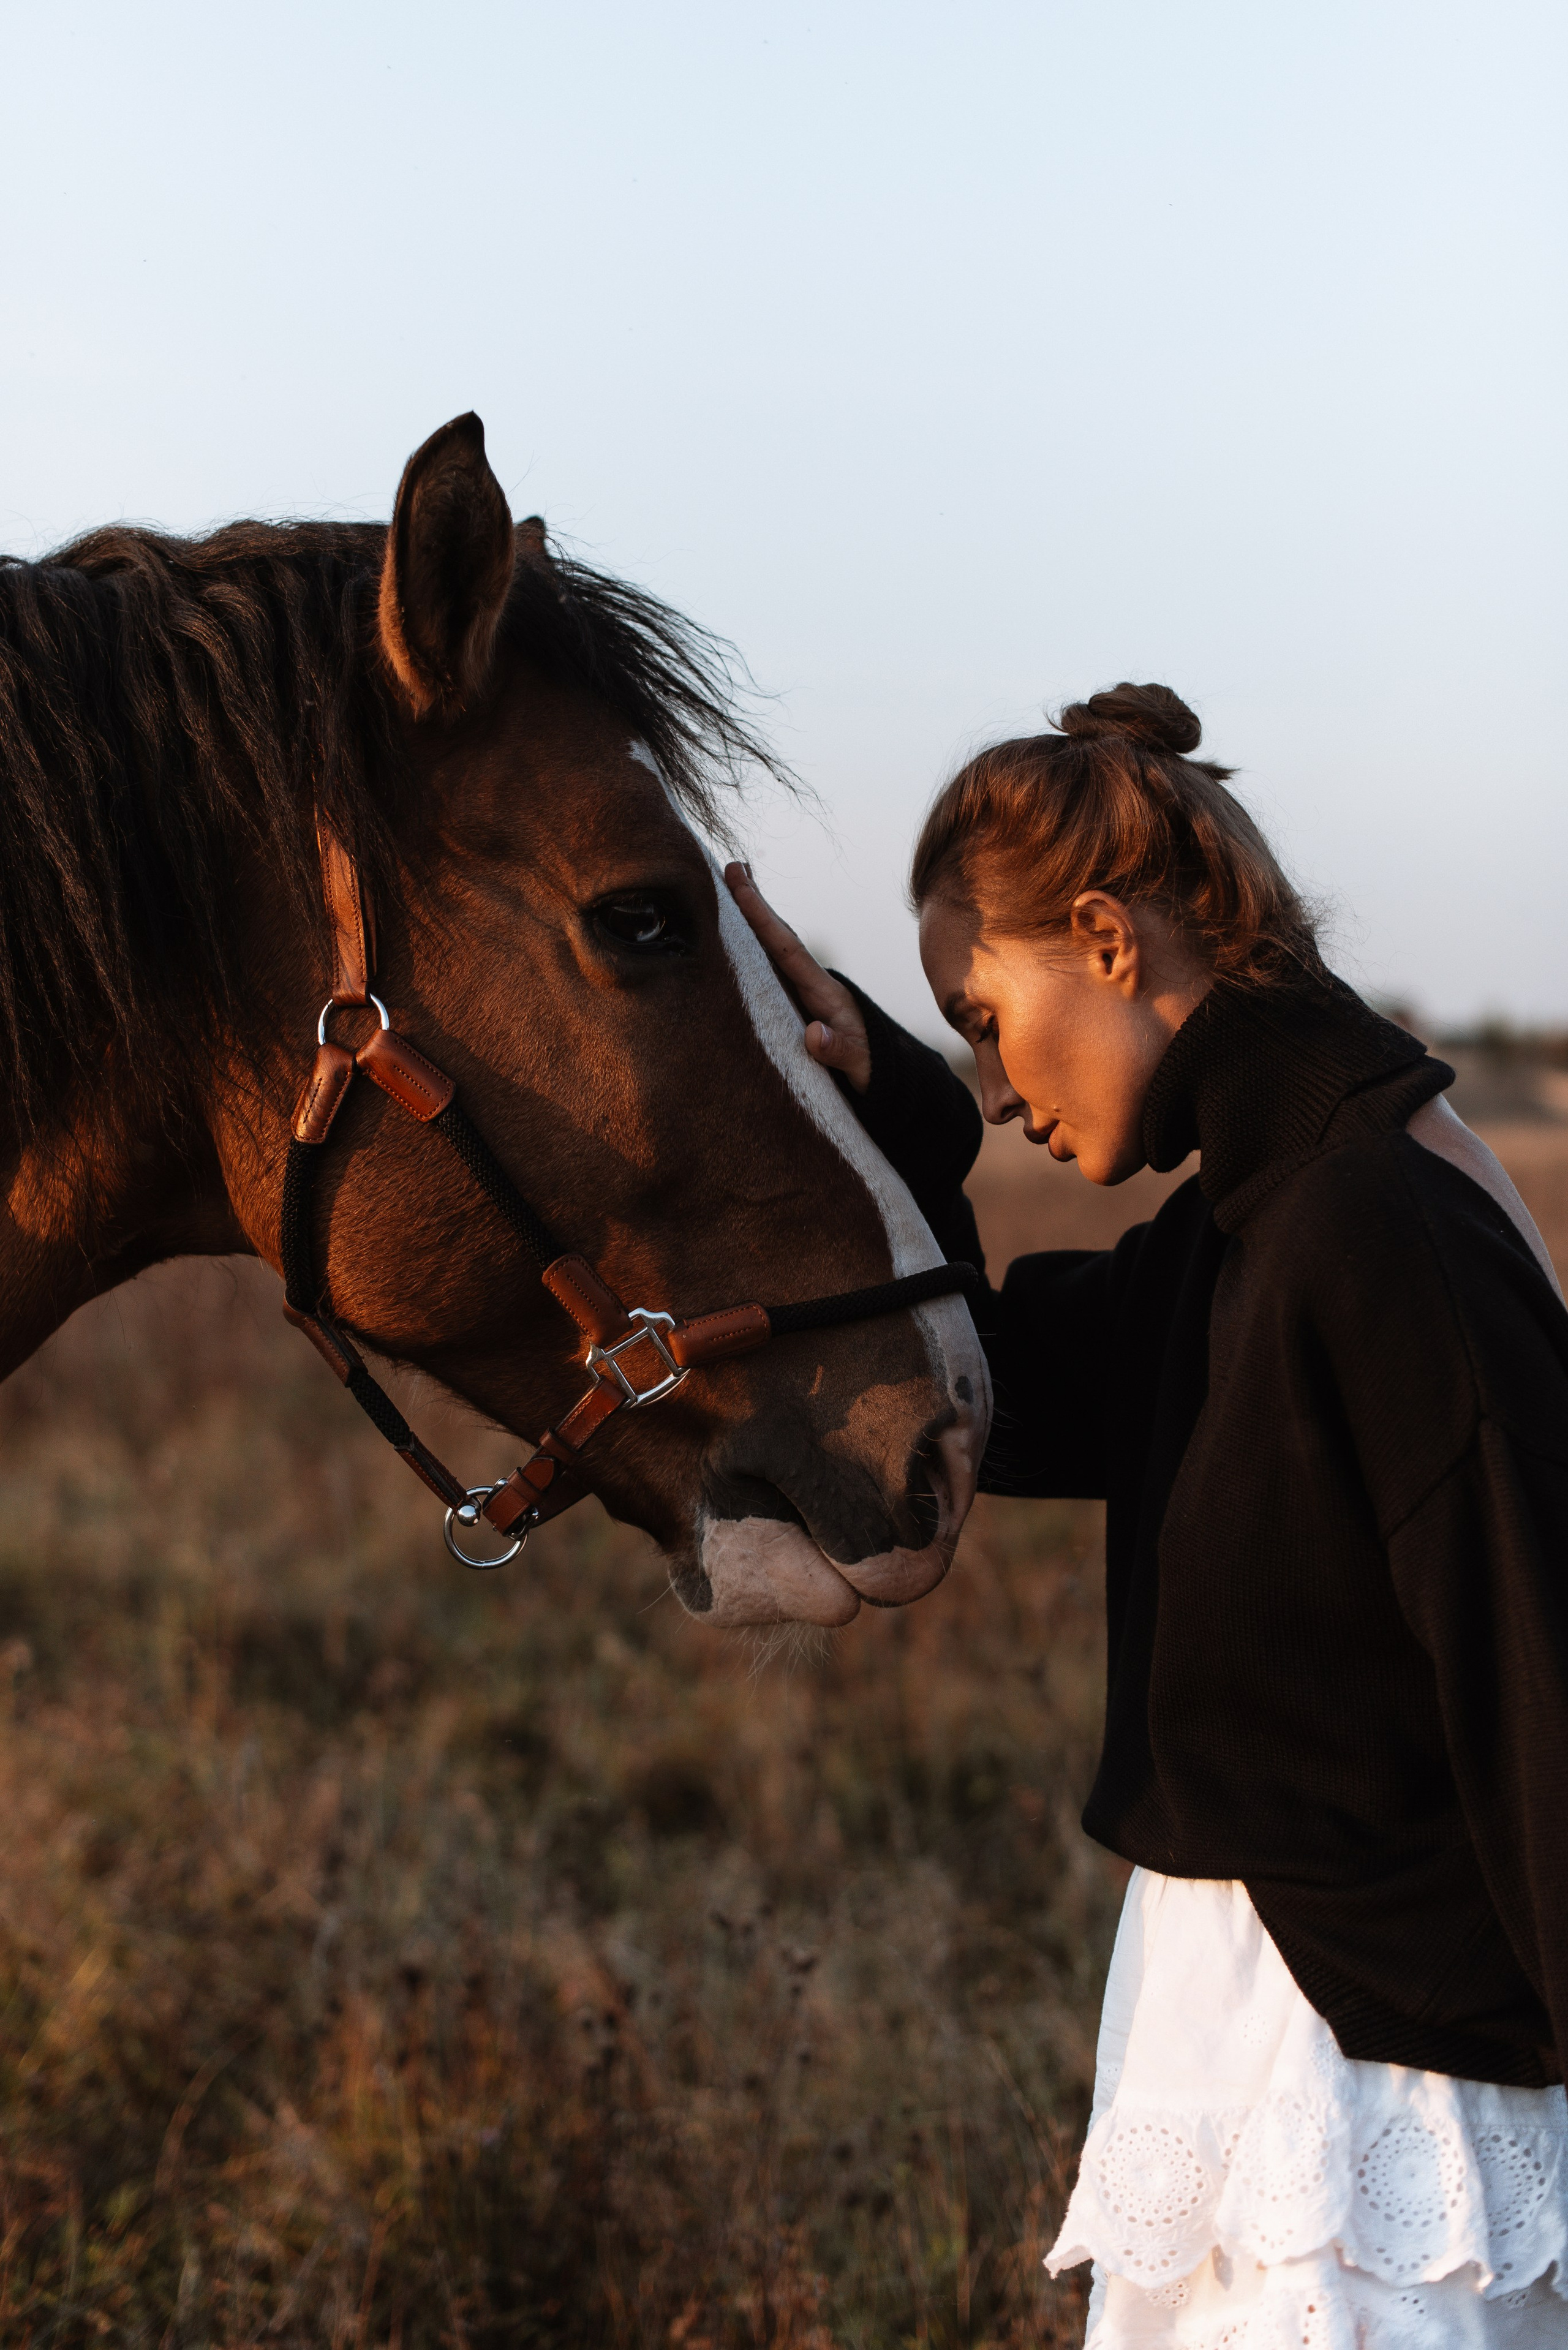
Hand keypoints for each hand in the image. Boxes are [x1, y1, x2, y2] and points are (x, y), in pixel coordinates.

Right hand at [723, 863, 872, 1093]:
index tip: (740, 886)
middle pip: (779, 937)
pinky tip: (739, 935)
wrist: (889, 1073)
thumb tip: (813, 1034)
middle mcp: (814, 984)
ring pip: (774, 948)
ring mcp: (805, 992)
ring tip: (732, 885)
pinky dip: (756, 945)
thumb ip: (839, 1051)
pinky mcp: (799, 1003)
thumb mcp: (861, 1065)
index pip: (787, 949)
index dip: (761, 918)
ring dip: (754, 919)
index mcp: (825, 993)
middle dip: (754, 904)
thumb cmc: (874, 1070)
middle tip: (731, 866)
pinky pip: (773, 967)